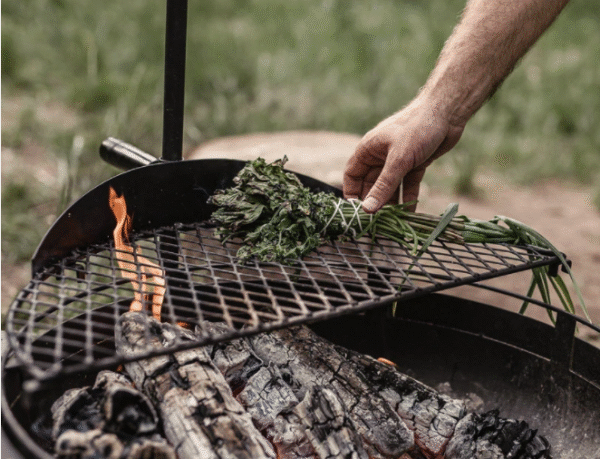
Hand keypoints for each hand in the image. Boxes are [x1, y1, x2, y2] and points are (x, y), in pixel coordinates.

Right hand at [343, 98, 463, 212]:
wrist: (447, 112)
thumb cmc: (417, 128)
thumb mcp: (398, 160)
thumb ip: (384, 186)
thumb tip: (368, 209)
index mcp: (368, 150)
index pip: (352, 175)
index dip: (352, 193)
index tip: (357, 212)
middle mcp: (380, 156)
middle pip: (371, 184)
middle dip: (374, 202)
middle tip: (377, 222)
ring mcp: (398, 161)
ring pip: (390, 187)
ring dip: (392, 203)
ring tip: (393, 222)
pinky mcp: (415, 164)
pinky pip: (408, 185)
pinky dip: (409, 197)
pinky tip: (410, 213)